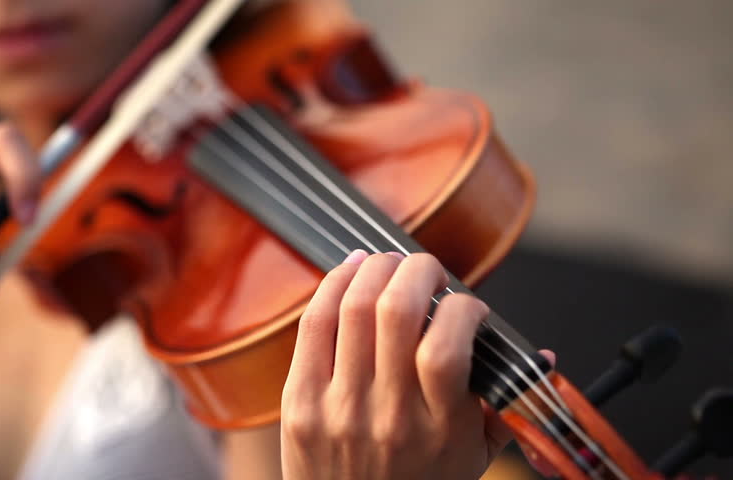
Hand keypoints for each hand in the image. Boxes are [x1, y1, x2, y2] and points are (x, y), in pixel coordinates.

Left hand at [281, 251, 513, 479]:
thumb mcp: (472, 458)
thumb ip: (505, 406)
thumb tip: (542, 356)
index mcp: (440, 429)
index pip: (448, 347)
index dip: (463, 307)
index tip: (468, 307)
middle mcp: (389, 415)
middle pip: (397, 310)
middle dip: (417, 270)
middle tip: (427, 270)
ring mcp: (339, 408)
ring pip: (354, 307)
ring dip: (376, 268)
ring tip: (390, 263)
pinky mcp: (301, 401)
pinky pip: (313, 324)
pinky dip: (333, 285)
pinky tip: (351, 270)